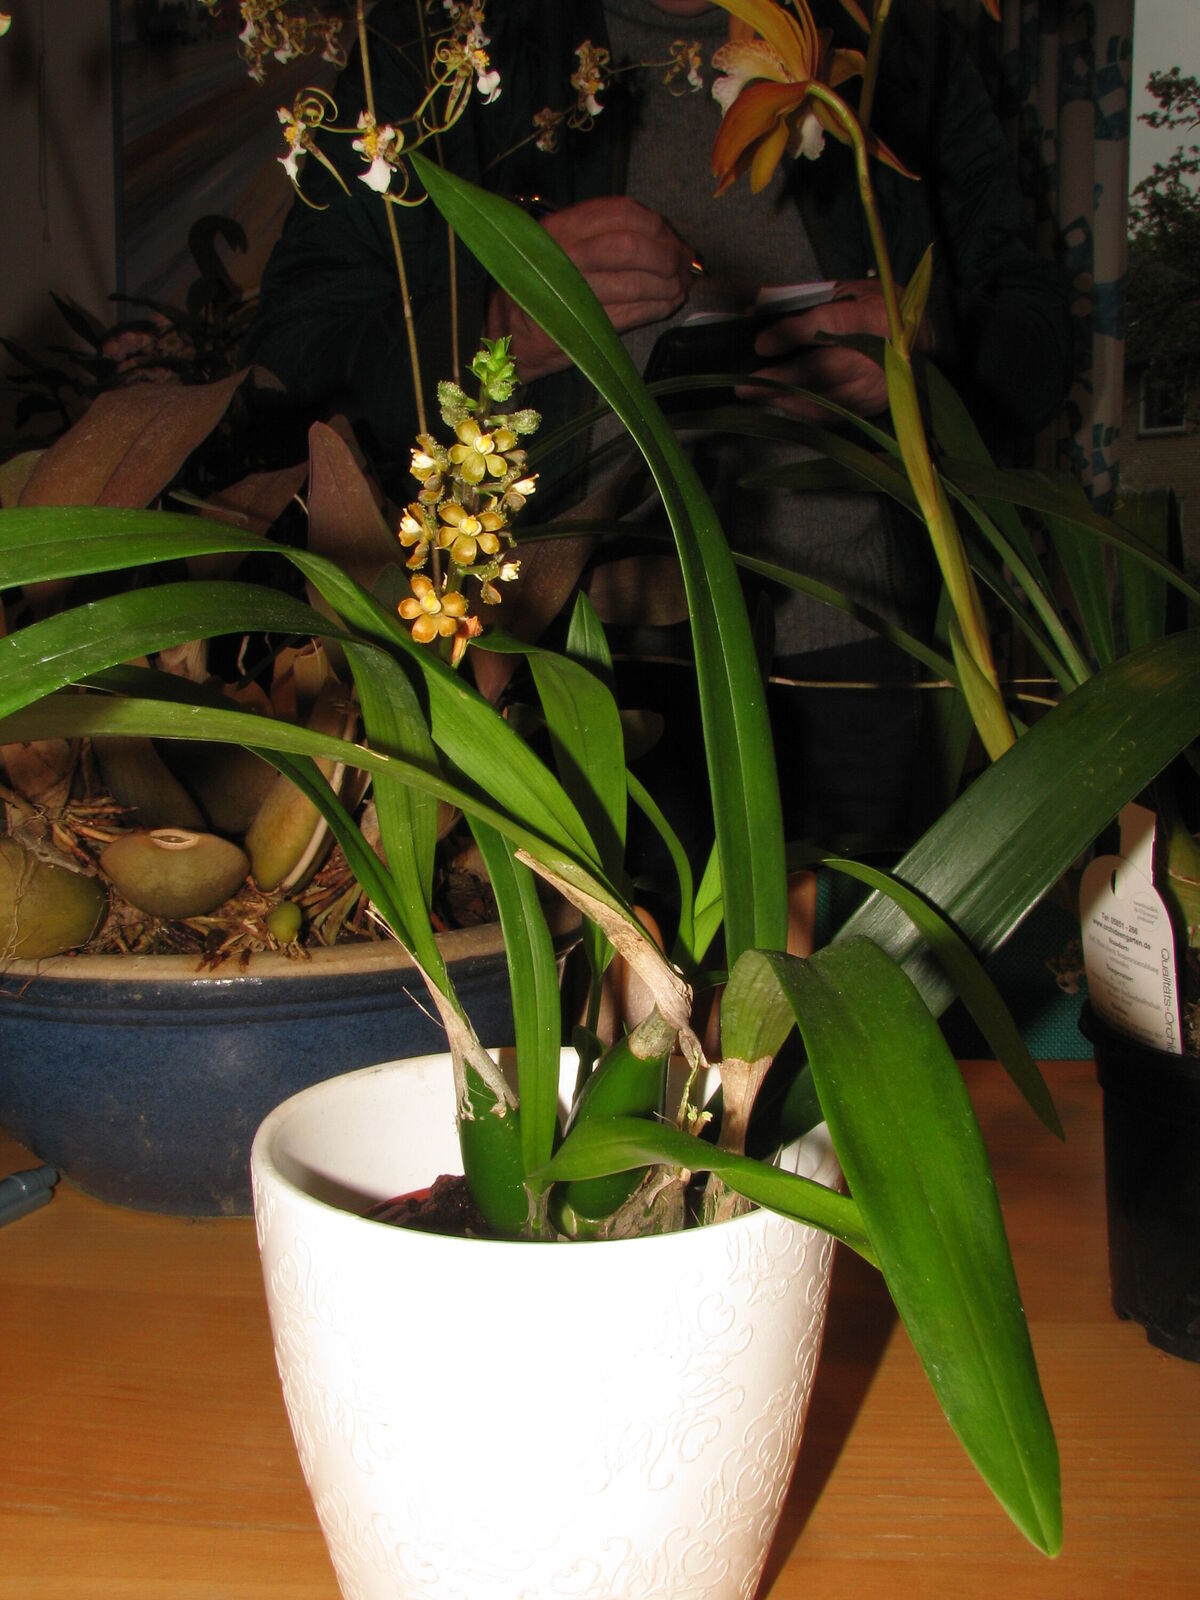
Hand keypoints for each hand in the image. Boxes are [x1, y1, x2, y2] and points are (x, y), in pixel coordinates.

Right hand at [485, 197, 695, 382]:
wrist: (511, 334)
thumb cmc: (545, 287)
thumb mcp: (565, 246)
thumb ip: (606, 235)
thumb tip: (667, 238)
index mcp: (562, 227)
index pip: (621, 213)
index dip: (656, 225)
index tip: (673, 239)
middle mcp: (563, 254)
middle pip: (630, 246)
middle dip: (666, 256)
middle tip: (682, 267)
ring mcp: (569, 292)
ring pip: (633, 282)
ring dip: (666, 286)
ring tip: (679, 288)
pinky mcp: (578, 326)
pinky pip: (629, 314)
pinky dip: (655, 309)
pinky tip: (665, 305)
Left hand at [736, 278, 931, 421]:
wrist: (930, 342)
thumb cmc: (887, 308)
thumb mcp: (855, 289)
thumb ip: (814, 300)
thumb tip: (762, 305)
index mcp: (875, 317)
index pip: (828, 326)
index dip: (792, 335)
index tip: (761, 344)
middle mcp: (878, 356)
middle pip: (822, 370)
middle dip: (779, 378)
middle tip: (745, 383)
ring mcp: (876, 387)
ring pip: (824, 399)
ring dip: (785, 400)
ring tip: (755, 395)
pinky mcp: (873, 406)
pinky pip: (833, 415)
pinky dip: (803, 412)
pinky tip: (782, 406)